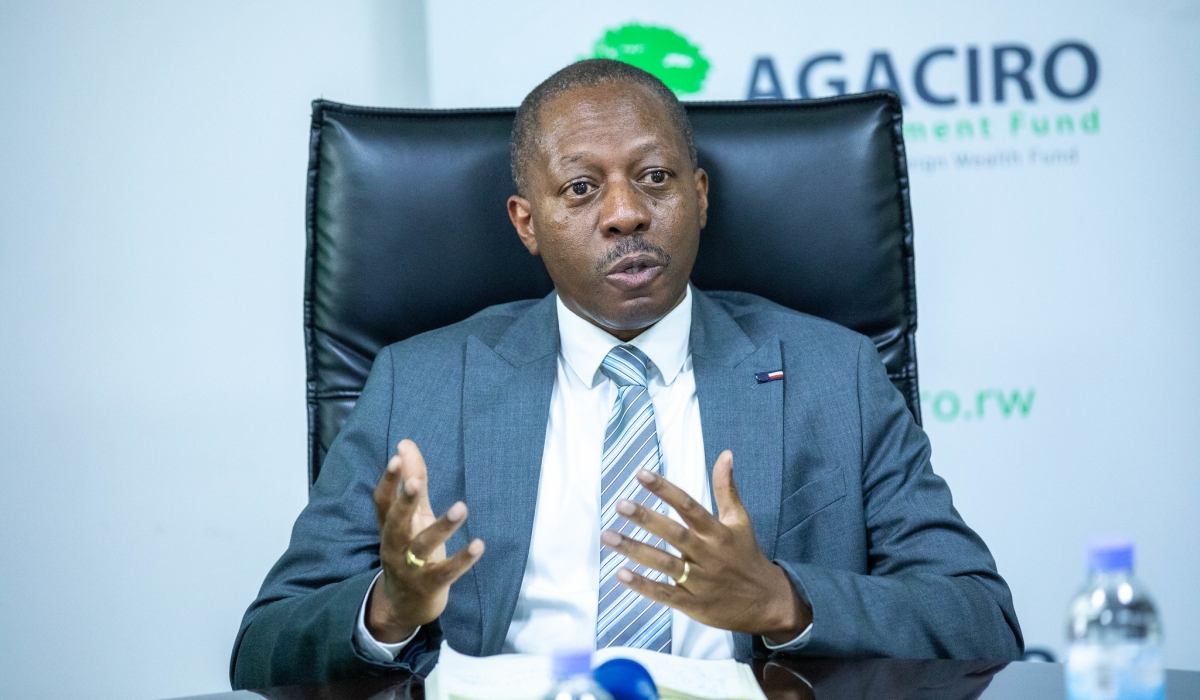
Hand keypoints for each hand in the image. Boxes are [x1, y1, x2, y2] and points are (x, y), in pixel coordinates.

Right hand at [366, 439, 484, 642]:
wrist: (404, 606)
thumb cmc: (409, 551)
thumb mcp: (411, 517)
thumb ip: (413, 480)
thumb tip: (405, 444)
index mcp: (389, 527)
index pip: (382, 502)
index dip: (388, 481)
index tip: (397, 459)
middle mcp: (395, 546)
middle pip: (396, 523)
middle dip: (404, 503)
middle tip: (415, 482)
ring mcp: (410, 568)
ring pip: (422, 546)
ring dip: (442, 527)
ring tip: (461, 507)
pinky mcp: (428, 586)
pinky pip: (445, 572)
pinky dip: (462, 560)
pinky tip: (479, 545)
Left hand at [600, 450, 811, 643]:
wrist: (767, 603)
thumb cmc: (746, 555)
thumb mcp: (739, 521)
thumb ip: (726, 489)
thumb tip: (725, 454)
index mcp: (717, 532)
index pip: (688, 506)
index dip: (665, 490)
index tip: (642, 474)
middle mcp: (707, 554)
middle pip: (674, 534)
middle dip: (646, 519)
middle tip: (620, 504)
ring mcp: (699, 581)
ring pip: (664, 563)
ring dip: (635, 550)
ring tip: (608, 536)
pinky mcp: (692, 604)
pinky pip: (664, 594)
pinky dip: (643, 585)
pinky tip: (621, 574)